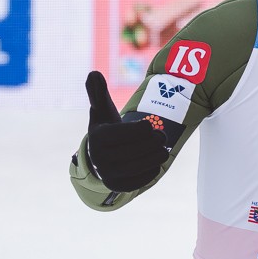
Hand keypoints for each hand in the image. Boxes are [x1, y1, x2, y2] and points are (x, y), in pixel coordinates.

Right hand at [85, 71, 167, 192]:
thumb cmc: (107, 129)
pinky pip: (138, 182)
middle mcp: (100, 158)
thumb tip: (94, 72)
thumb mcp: (102, 110)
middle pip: (133, 151)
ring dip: (155, 157)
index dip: (141, 129)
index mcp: (98, 137)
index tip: (149, 125)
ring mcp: (108, 174)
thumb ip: (99, 92)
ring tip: (163, 149)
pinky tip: (156, 164)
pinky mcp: (118, 186)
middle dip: (152, 142)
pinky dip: (150, 173)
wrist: (102, 155)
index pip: (124, 134)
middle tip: (162, 136)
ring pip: (137, 166)